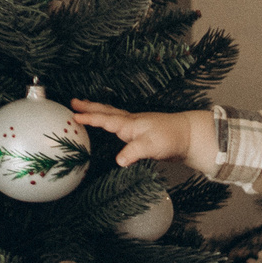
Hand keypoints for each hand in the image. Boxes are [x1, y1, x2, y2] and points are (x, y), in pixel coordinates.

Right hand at [70, 101, 220, 174]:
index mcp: (129, 124)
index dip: (90, 118)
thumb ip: (134, 152)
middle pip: (106, 112)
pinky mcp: (140, 132)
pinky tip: (108, 123)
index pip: (105, 120)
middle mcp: (129, 122)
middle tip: (72, 102)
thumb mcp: (151, 146)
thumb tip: (119, 160)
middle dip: (89, 107)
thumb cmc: (170, 138)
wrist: (188, 136)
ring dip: (97, 111)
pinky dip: (108, 119)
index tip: (74, 116)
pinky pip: (118, 123)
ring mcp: (134, 126)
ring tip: (84, 107)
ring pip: (111, 115)